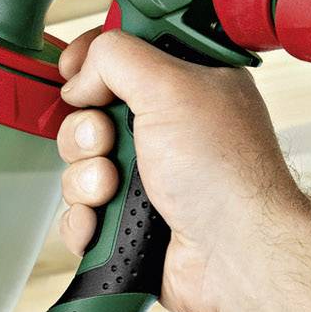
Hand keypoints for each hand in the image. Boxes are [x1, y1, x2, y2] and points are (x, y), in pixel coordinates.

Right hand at [54, 26, 310, 311]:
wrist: (235, 256)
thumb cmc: (226, 173)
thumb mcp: (171, 86)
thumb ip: (117, 57)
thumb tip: (80, 77)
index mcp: (190, 86)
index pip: (127, 55)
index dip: (93, 59)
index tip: (75, 70)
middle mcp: (171, 131)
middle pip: (91, 113)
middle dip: (86, 129)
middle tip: (107, 141)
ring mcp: (151, 179)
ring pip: (81, 166)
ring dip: (86, 177)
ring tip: (113, 189)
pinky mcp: (132, 223)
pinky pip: (81, 214)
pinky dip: (85, 220)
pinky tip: (103, 224)